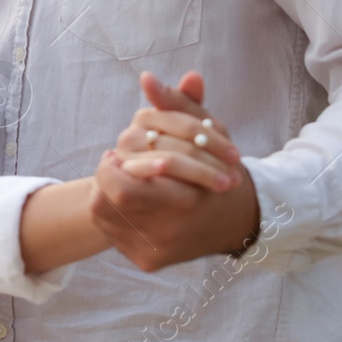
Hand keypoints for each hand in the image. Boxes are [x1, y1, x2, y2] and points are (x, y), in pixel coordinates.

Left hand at [89, 71, 260, 271]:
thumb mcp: (204, 131)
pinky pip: (113, 234)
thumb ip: (176, 105)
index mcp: (185, 200)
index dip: (112, 165)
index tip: (117, 152)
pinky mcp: (148, 262)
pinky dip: (113, 213)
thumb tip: (147, 78)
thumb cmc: (216, 167)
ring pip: (106, 217)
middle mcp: (170, 231)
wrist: (236, 220)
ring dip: (106, 193)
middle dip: (107, 177)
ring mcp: (158, 250)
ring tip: (121, 178)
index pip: (121, 184)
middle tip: (114, 163)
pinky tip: (127, 201)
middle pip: (111, 202)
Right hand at [111, 77, 241, 192]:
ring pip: (168, 164)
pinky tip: (193, 195)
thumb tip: (194, 76)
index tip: (236, 156)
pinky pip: (153, 187)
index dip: (213, 140)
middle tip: (234, 178)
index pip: (184, 125)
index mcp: (147, 116)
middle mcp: (130, 136)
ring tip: (224, 186)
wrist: (170, 189)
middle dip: (210, 162)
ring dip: (200, 176)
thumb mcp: (195, 127)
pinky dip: (174, 189)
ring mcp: (125, 160)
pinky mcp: (124, 186)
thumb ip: (191, 102)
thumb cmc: (187, 153)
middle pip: (178, 146)